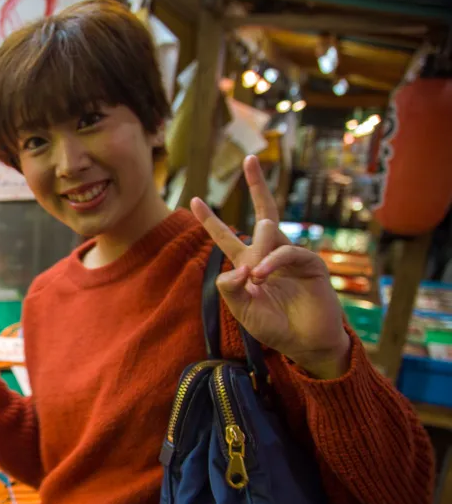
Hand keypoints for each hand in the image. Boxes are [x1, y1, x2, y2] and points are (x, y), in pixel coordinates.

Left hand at [189, 156, 350, 379]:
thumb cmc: (274, 327)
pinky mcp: (309, 264)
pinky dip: (272, 262)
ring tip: (256, 277)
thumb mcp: (242, 310)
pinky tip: (262, 276)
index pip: (227, 237)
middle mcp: (269, 254)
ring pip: (270, 232)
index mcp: (249, 264)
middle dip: (256, 185)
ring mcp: (290, 256)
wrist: (305, 344)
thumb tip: (238, 267)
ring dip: (258, 249)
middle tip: (249, 159)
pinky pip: (287, 252)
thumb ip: (230, 289)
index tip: (193, 200)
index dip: (210, 220)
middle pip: (263, 212)